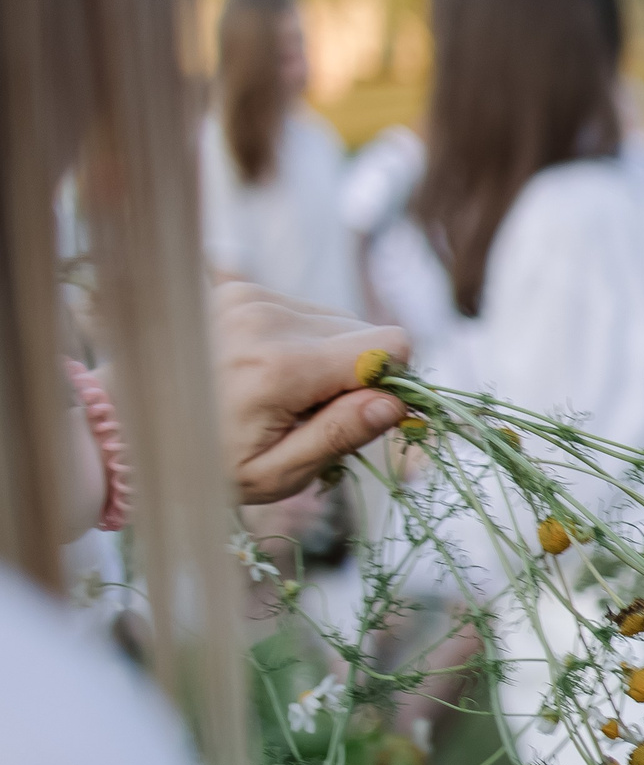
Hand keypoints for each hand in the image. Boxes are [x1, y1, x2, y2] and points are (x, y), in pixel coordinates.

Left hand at [211, 282, 409, 504]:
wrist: (126, 426)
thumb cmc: (204, 463)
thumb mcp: (274, 475)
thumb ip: (339, 436)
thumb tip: (395, 403)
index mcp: (281, 367)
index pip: (391, 344)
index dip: (392, 381)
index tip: (363, 414)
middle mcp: (269, 318)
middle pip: (368, 330)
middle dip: (358, 373)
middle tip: (313, 412)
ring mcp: (250, 297)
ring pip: (340, 319)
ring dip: (329, 357)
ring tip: (284, 393)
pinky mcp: (239, 289)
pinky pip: (307, 311)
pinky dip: (302, 342)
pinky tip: (268, 371)